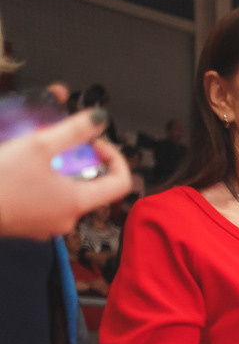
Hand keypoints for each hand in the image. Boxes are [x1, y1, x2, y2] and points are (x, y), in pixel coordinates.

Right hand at [0, 107, 130, 239]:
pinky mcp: (26, 225)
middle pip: (89, 185)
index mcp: (77, 203)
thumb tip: (99, 117)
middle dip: (78, 159)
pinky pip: (43, 200)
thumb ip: (73, 130)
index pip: (120, 183)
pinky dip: (39, 181)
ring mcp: (46, 226)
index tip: (92, 141)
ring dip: (56, 168)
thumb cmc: (0, 179)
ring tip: (35, 149)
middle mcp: (67, 219)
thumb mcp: (38, 146)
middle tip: (58, 140)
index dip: (113, 157)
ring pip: (64, 192)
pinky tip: (18, 166)